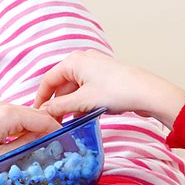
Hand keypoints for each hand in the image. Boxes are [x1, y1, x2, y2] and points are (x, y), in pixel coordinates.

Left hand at [0, 101, 61, 184]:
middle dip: (50, 131)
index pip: (45, 119)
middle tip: (62, 150)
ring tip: (46, 150)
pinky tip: (26, 146)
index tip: (71, 146)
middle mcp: (2, 106)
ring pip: (26, 118)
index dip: (60, 132)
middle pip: (37, 116)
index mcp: (8, 114)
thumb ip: (27, 147)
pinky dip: (24, 131)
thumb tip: (46, 143)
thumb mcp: (3, 157)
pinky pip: (15, 121)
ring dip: (37, 132)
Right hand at [34, 50, 184, 128]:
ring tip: (68, 124)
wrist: (147, 93)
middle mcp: (83, 61)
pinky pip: (87, 92)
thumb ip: (60, 107)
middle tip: (53, 123)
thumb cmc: (116, 91)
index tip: (37, 115)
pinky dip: (83, 105)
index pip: (49, 80)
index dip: (41, 99)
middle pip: (62, 85)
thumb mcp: (82, 102)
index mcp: (73, 61)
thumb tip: (43, 112)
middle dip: (58, 105)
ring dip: (71, 107)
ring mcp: (96, 70)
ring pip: (75, 90)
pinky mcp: (106, 79)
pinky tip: (83, 119)